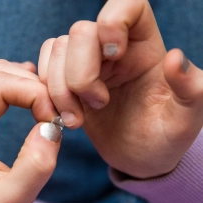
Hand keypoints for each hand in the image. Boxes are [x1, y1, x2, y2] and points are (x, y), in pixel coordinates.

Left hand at [0, 60, 60, 202]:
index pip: (1, 84)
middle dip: (33, 85)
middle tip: (53, 111)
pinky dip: (15, 85)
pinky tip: (29, 98)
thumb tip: (51, 126)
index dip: (35, 93)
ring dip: (24, 82)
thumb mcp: (12, 198)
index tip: (54, 118)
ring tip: (44, 104)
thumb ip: (36, 165)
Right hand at [39, 0, 202, 178]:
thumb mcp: (186, 118)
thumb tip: (175, 59)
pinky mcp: (67, 82)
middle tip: (100, 104)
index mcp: (145, 47)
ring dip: (61, 88)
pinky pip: (45, 68)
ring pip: (57, 49)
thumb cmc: (163, 136)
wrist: (137, 156)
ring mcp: (86, 65)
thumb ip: (191, 89)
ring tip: (78, 118)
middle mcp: (112, 50)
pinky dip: (48, 92)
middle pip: (80, 31)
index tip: (114, 55)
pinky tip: (64, 114)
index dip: (113, 21)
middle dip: (82, 74)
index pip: (127, 5)